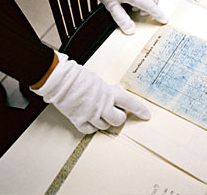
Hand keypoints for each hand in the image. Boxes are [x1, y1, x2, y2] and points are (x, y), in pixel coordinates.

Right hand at [31, 51, 149, 133]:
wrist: (60, 80)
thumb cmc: (77, 77)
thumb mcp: (99, 81)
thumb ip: (109, 90)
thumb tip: (117, 94)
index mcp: (109, 93)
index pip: (130, 103)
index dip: (140, 110)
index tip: (145, 115)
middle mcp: (102, 106)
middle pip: (118, 120)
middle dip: (118, 117)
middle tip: (114, 112)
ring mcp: (90, 114)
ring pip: (105, 126)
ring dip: (104, 121)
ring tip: (97, 112)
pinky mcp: (79, 120)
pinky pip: (90, 130)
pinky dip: (91, 126)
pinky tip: (89, 118)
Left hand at [81, 0, 167, 34]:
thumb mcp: (112, 6)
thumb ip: (122, 19)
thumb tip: (130, 30)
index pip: (150, 6)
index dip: (158, 14)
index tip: (164, 20)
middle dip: (153, 8)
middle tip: (141, 14)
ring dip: (148, 3)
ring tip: (135, 8)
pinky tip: (133, 2)